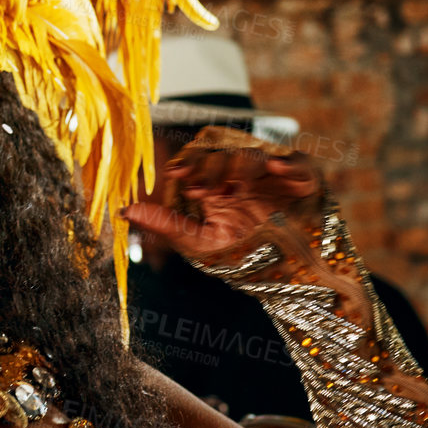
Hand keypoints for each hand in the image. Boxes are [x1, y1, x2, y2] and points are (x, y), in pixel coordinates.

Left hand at [123, 128, 321, 263]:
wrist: (294, 275)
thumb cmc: (245, 258)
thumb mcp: (201, 243)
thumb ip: (166, 224)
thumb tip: (124, 211)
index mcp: (214, 182)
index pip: (195, 159)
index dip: (186, 164)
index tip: (175, 176)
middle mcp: (241, 171)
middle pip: (221, 151)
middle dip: (209, 168)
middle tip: (202, 190)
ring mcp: (271, 171)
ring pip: (251, 153)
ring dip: (239, 169)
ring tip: (233, 191)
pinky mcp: (303, 176)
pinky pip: (296, 159)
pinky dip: (287, 162)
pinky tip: (277, 168)